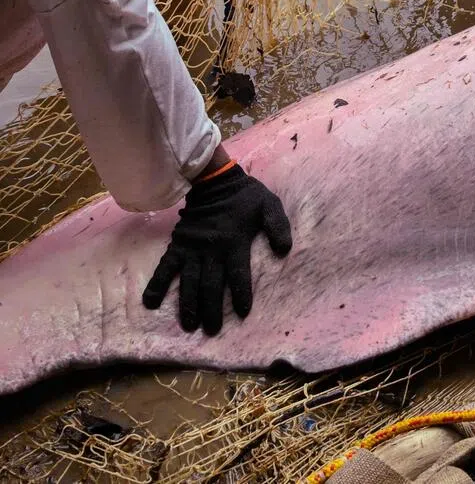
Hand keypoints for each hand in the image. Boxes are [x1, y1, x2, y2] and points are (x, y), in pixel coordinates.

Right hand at [142, 163, 291, 334]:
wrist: (215, 181)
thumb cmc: (246, 197)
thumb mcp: (270, 206)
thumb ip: (278, 226)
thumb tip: (285, 250)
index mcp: (235, 242)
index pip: (239, 274)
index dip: (241, 294)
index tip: (242, 312)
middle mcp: (212, 250)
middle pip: (212, 285)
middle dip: (212, 309)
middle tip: (212, 331)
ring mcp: (192, 250)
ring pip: (189, 282)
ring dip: (188, 305)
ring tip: (189, 326)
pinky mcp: (178, 246)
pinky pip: (165, 267)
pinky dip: (156, 285)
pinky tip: (150, 303)